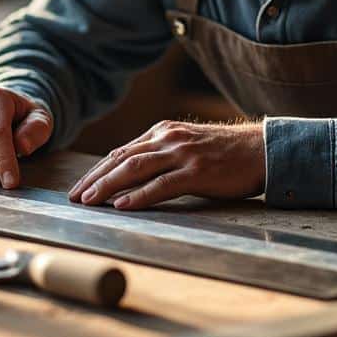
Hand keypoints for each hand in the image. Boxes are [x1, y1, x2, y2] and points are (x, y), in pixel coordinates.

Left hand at [69, 120, 265, 209]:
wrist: (262, 150)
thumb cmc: (224, 154)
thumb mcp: (186, 146)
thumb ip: (160, 154)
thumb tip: (130, 172)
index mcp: (162, 132)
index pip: (121, 152)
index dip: (98, 171)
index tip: (80, 187)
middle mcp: (167, 139)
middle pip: (121, 159)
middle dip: (94, 179)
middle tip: (74, 197)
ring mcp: (182, 154)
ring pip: (134, 168)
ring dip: (107, 186)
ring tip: (89, 201)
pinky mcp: (196, 171)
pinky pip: (161, 184)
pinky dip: (139, 195)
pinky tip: (122, 205)